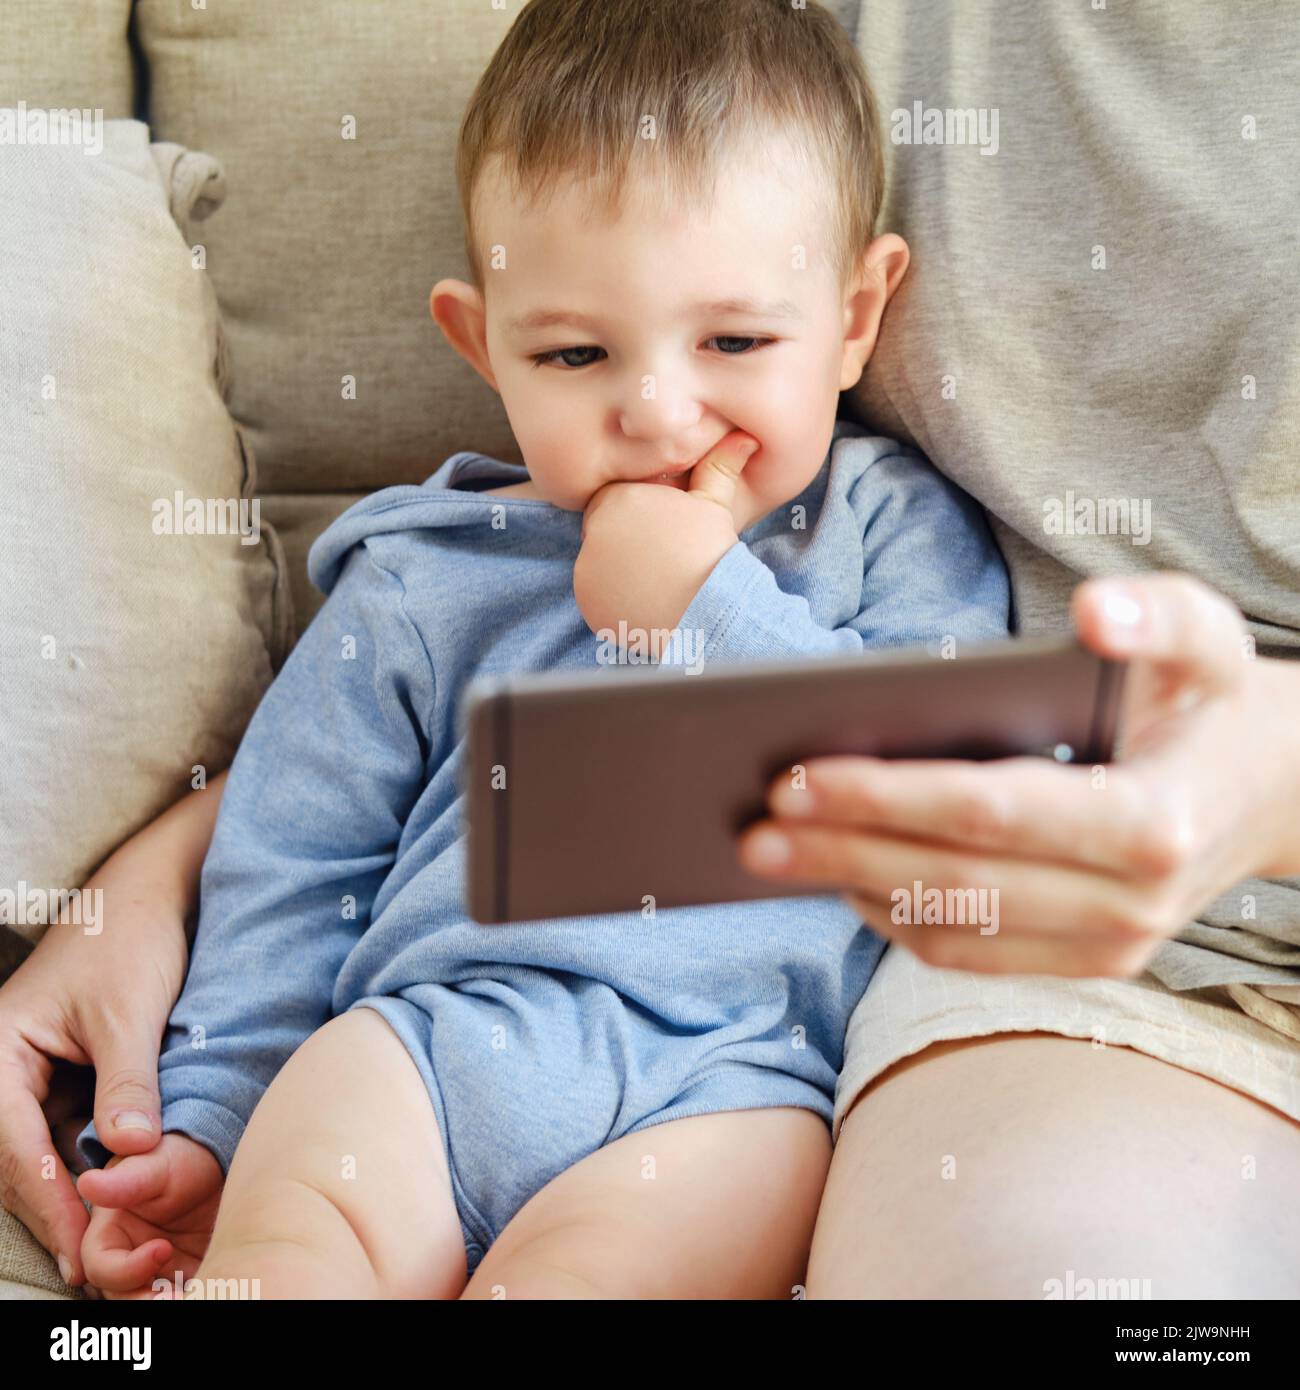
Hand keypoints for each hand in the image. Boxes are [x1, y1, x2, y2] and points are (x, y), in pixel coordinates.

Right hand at [0, 892, 184, 1289]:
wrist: (146, 896)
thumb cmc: (131, 941)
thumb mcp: (131, 1014)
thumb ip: (128, 1085)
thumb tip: (129, 1157)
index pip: (14, 1142)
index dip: (47, 1199)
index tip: (80, 1244)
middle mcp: (1, 1066)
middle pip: (15, 1157)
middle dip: (51, 1208)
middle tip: (89, 1264)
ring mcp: (28, 1074)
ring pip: (38, 1151)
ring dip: (66, 1193)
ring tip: (101, 1246)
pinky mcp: (59, 1077)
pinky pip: (62, 1131)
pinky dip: (83, 1165)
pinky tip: (113, 1196)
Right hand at [78, 1134, 222, 1298]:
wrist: (219, 1167)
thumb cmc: (180, 1159)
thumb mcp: (157, 1166)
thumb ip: (126, 1179)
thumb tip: (88, 1184)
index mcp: (108, 1233)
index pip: (100, 1266)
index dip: (125, 1269)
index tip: (163, 1249)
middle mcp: (124, 1258)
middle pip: (121, 1295)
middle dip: (147, 1300)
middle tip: (178, 1296)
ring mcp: (152, 1274)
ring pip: (148, 1301)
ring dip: (167, 1303)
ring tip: (198, 1294)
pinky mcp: (180, 1281)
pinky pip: (179, 1297)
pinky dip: (192, 1296)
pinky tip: (212, 1291)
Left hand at [574, 431, 760, 645]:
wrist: (705, 608)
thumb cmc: (711, 552)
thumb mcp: (714, 505)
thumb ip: (717, 467)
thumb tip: (744, 437)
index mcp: (619, 498)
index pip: (613, 497)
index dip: (636, 511)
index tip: (658, 527)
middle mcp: (594, 529)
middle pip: (600, 527)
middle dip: (621, 537)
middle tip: (656, 554)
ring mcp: (586, 567)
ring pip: (595, 560)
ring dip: (614, 567)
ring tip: (651, 578)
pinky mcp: (586, 600)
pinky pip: (593, 592)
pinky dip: (610, 595)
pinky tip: (641, 598)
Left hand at [736, 573, 1299, 976]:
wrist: (1271, 792)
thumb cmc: (1214, 701)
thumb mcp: (1207, 636)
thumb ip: (1157, 614)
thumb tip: (1094, 612)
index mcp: (1149, 823)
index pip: (990, 813)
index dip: (886, 798)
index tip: (795, 776)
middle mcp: (1129, 906)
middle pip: (952, 883)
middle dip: (840, 851)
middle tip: (750, 826)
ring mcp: (1108, 947)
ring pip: (951, 932)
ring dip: (853, 891)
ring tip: (774, 853)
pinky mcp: (1085, 964)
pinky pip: (970, 954)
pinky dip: (896, 921)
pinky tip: (839, 878)